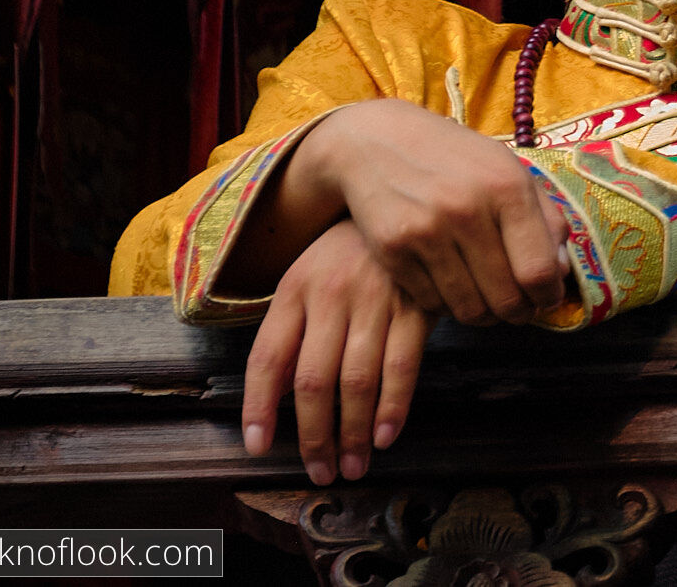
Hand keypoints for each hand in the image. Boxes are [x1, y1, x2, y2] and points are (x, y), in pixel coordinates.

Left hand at [241, 220, 433, 484]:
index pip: (267, 358)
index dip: (258, 408)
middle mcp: (330, 293)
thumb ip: (290, 331)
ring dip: (352, 432)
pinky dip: (393, 406)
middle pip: (313, 379)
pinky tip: (385, 435)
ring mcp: (376, 298)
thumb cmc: (347, 255)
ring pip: (357, 380)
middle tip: (320, 472)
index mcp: (295, 288)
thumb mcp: (307, 278)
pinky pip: (402, 364)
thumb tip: (272, 401)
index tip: (260, 447)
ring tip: (352, 465)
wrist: (403, 204)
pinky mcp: (418, 303)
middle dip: (314, 436)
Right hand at [303, 99, 572, 325]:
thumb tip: (560, 271)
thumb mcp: (508, 168)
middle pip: (505, 297)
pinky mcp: (393, 251)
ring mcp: (427, 232)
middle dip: (519, 312)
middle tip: (519, 309)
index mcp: (507, 187)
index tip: (547, 298)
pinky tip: (454, 288)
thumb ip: (545, 216)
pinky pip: (432, 304)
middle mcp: (467, 211)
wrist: (375, 141)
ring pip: (468, 308)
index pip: (538, 270)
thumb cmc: (454, 156)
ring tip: (489, 303)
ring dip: (485, 315)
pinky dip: (448, 305)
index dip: (548, 296)